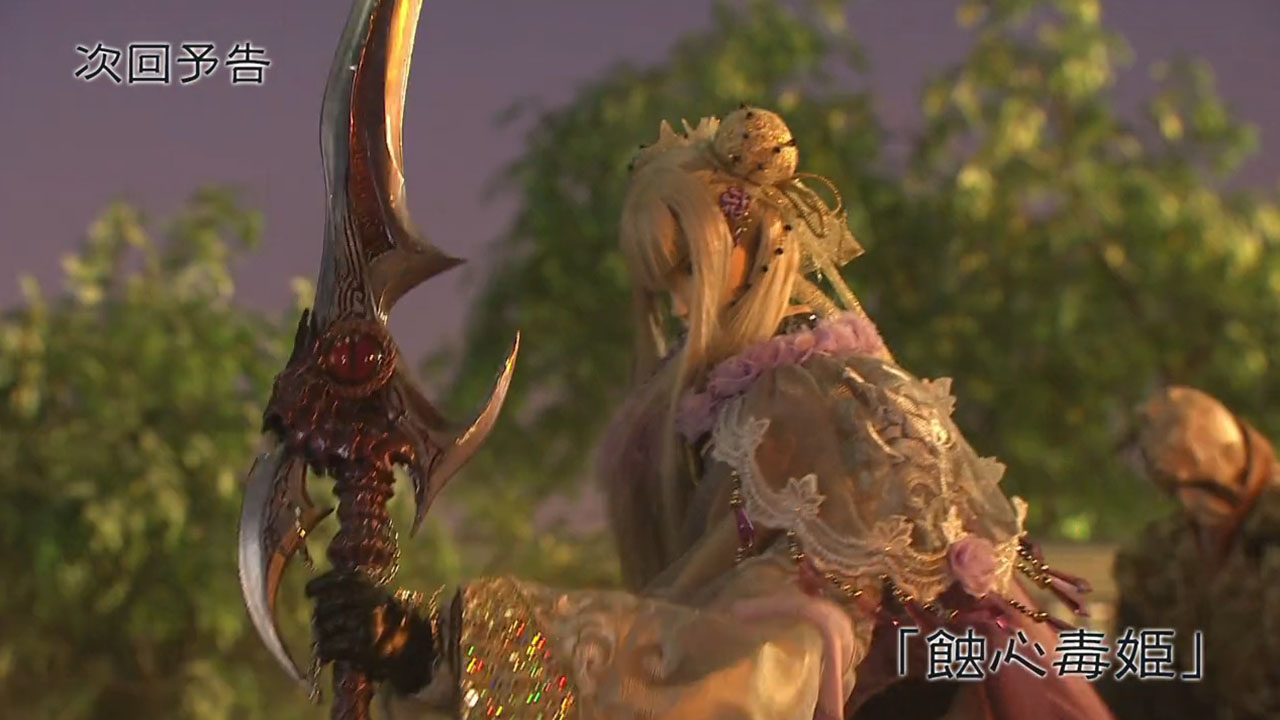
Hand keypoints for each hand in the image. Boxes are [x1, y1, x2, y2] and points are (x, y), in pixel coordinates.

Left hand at [305, 571, 434, 694]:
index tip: (309, 592)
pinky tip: (329, 655)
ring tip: (329, 642)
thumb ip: (354, 591)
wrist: (418, 650)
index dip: (319, 585)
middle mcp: (368, 600)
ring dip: (322, 636)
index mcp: (372, 586)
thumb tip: (320, 596)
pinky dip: (326, 651)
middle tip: (323, 627)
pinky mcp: (363, 645)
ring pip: (325, 625)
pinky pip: (331, 645)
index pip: (338, 579)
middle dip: (321, 618)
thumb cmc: (394, 623)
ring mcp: (366, 622)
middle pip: (326, 605)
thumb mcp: (378, 598)